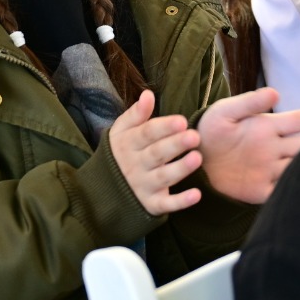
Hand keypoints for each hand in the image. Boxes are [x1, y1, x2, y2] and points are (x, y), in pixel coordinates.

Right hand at [108, 90, 202, 216]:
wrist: (102, 190)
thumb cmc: (121, 153)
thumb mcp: (122, 131)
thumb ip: (136, 114)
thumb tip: (148, 94)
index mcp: (129, 144)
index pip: (147, 134)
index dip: (163, 127)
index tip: (181, 120)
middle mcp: (136, 165)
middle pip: (157, 154)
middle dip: (175, 145)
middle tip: (194, 136)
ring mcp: (144, 186)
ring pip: (163, 178)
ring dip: (180, 169)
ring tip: (197, 158)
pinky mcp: (152, 204)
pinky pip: (166, 205)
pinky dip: (180, 202)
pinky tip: (196, 195)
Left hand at [194, 87, 299, 204]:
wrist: (191, 159)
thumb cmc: (209, 131)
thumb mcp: (225, 112)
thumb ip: (248, 103)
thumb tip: (275, 92)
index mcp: (268, 127)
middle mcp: (275, 148)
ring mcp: (269, 170)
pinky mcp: (260, 190)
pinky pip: (282, 192)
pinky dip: (297, 193)